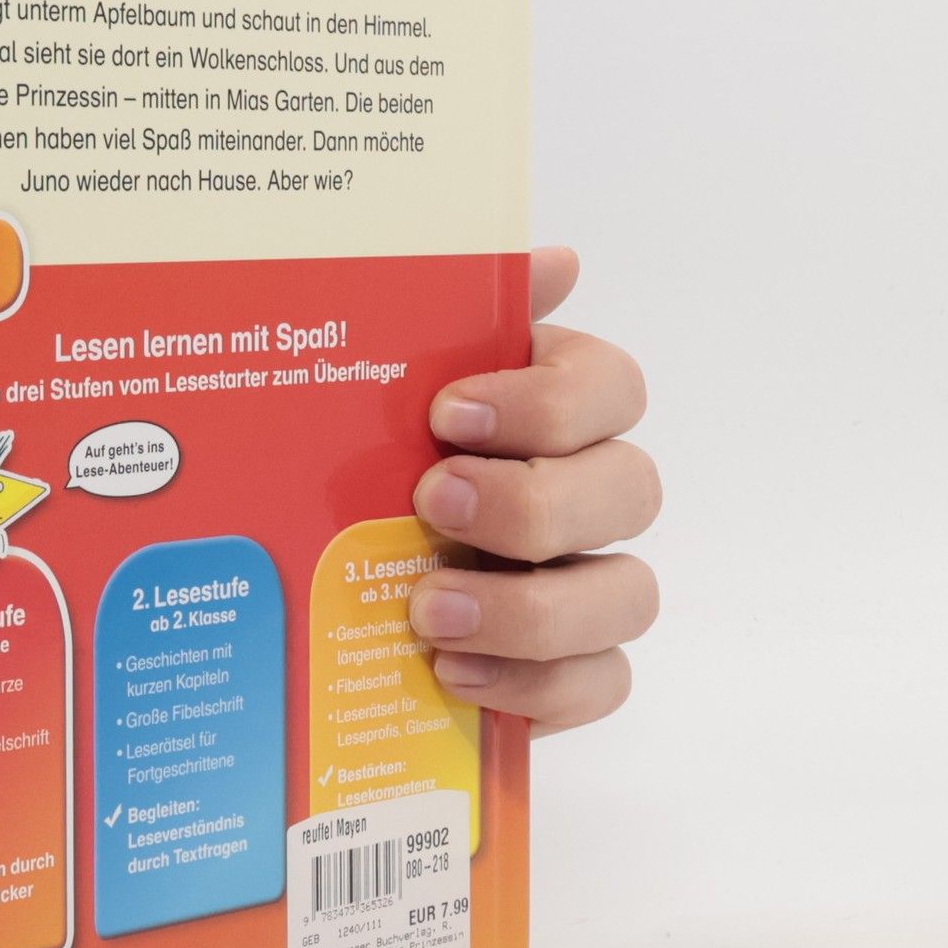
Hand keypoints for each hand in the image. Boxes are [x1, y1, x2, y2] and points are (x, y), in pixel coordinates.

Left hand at [408, 247, 659, 734]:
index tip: (445, 415)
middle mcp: (587, 490)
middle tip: (433, 507)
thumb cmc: (362, 460)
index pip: (611, 387)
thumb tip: (557, 260)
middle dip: (533, 504)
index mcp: (552, 407)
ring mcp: (588, 583)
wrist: (315, 573)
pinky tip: (454, 674)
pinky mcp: (570, 667)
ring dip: (533, 610)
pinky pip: (601, 682)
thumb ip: (452, 313)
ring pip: (628, 594)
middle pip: (631, 490)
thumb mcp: (381, 382)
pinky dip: (536, 687)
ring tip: (430, 614)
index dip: (545, 403)